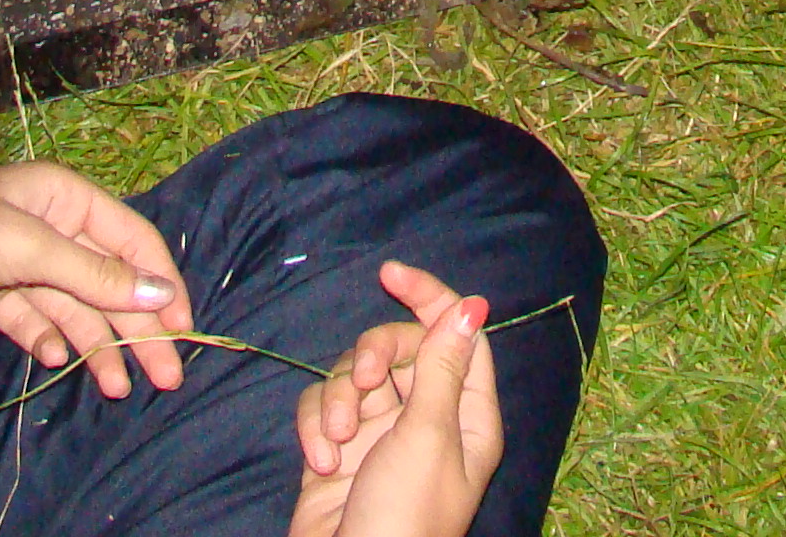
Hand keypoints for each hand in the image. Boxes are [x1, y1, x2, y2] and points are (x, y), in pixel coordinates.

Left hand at [0, 162, 191, 399]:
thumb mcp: (35, 247)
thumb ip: (96, 274)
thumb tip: (162, 293)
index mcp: (70, 201)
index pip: (134, 243)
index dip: (163, 284)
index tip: (184, 329)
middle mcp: (54, 231)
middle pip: (108, 285)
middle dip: (138, 330)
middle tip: (166, 378)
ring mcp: (23, 266)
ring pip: (75, 311)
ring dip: (98, 348)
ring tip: (117, 390)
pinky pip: (33, 322)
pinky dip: (47, 342)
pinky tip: (55, 361)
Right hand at [290, 263, 502, 536]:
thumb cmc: (404, 516)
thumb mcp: (429, 435)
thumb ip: (442, 366)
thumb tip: (470, 304)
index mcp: (467, 415)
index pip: (458, 335)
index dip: (429, 298)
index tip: (391, 273)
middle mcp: (427, 419)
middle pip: (402, 347)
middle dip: (375, 356)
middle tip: (366, 382)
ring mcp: (380, 435)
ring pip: (355, 374)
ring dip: (339, 399)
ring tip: (336, 441)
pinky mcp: (338, 450)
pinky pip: (322, 408)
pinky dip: (315, 427)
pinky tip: (319, 462)